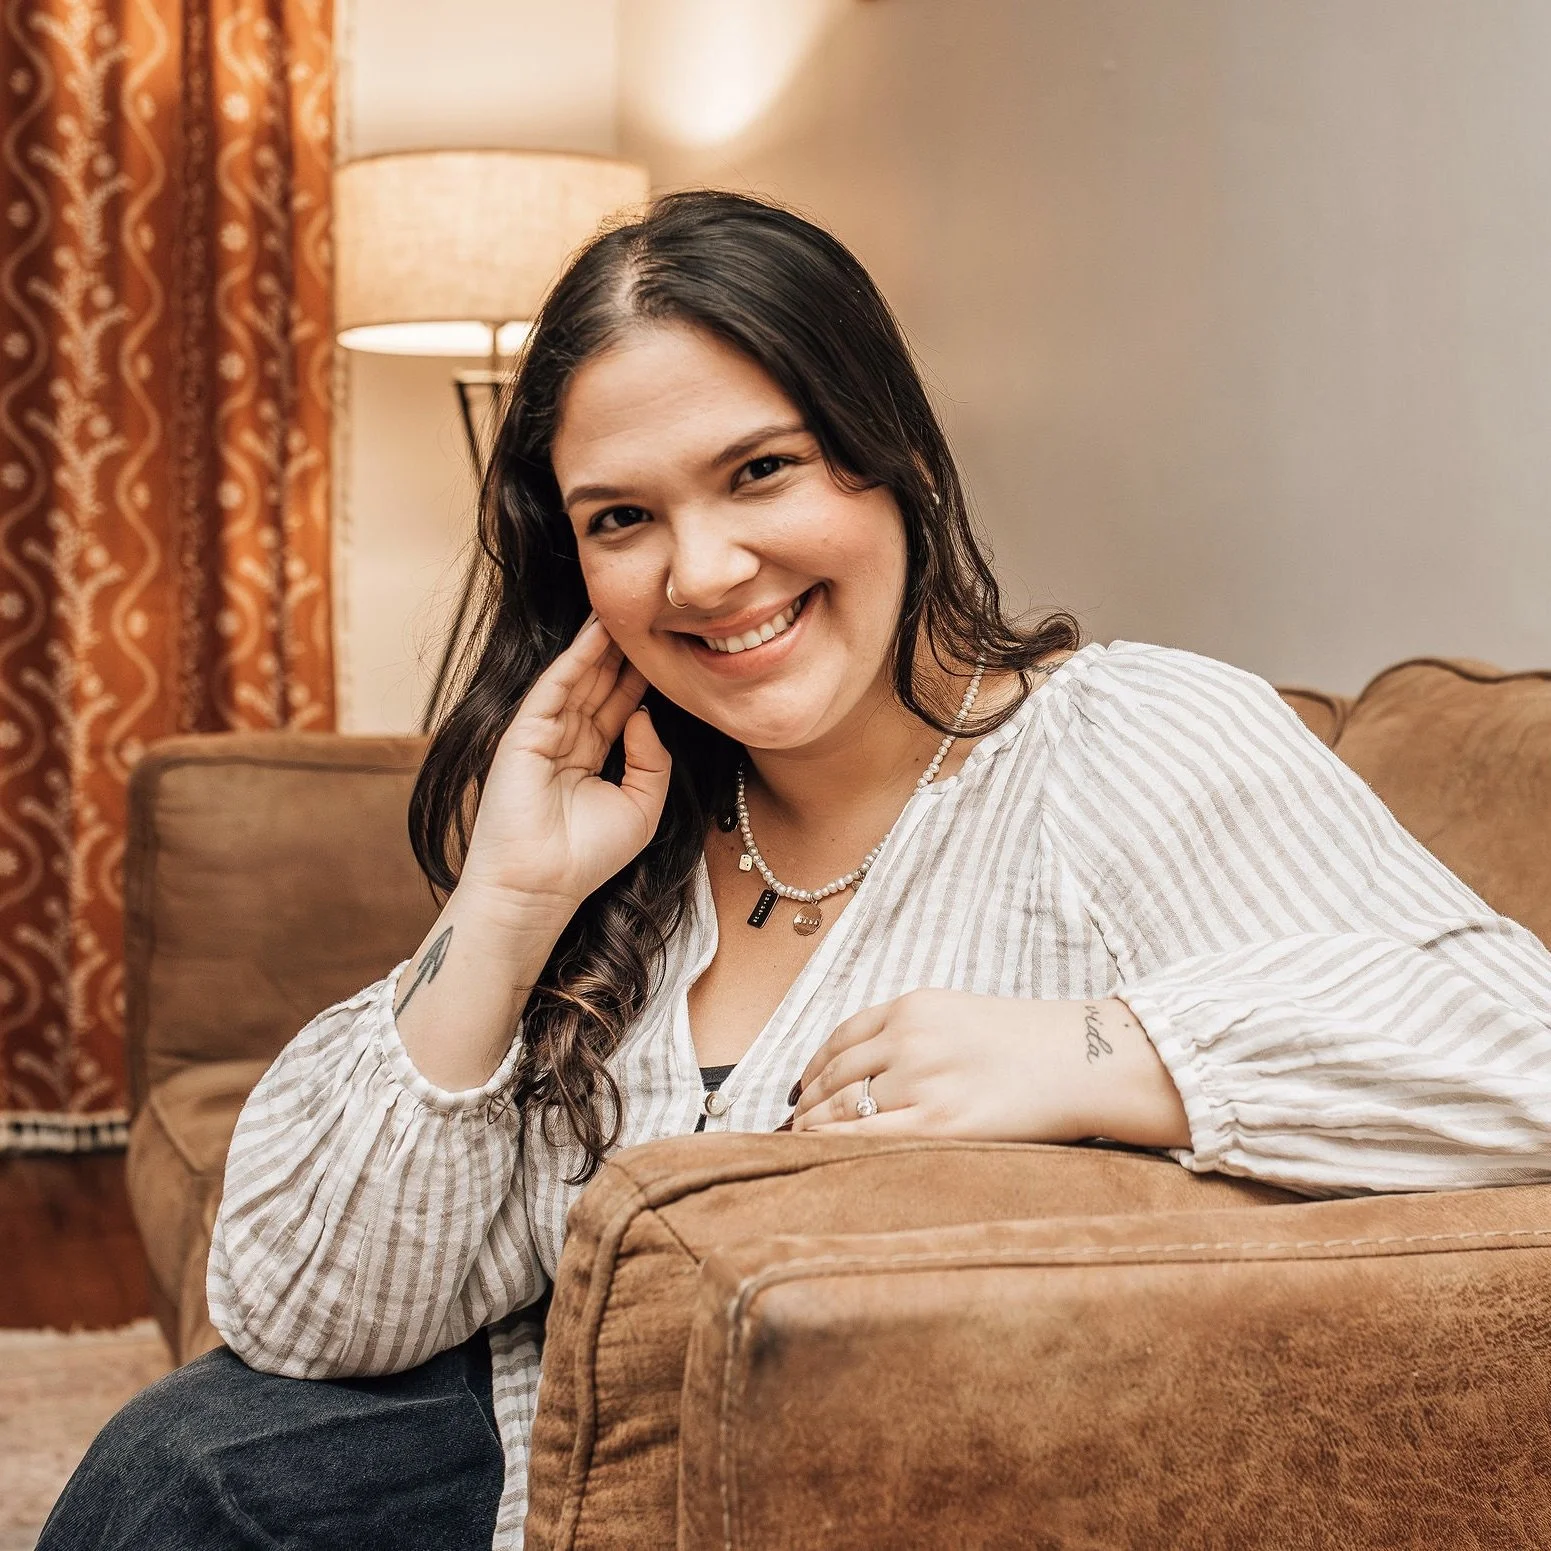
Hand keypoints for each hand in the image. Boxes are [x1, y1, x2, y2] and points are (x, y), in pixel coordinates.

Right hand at [457, 615, 672, 910]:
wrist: (541, 886)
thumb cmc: (588, 857)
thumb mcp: (642, 807)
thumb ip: (653, 760)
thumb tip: (644, 714)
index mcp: (590, 759)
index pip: (618, 705)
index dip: (640, 677)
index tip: (667, 647)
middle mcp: (565, 741)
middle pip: (599, 685)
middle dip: (623, 651)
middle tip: (649, 613)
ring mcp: (542, 735)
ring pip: (577, 679)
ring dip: (601, 644)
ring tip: (625, 608)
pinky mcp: (523, 733)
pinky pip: (554, 687)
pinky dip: (575, 658)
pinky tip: (597, 633)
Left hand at [787, 990, 1189, 1147]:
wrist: (1087, 1059)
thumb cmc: (1030, 1044)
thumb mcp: (960, 1015)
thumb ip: (913, 1033)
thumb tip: (863, 1071)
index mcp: (914, 1007)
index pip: (840, 1038)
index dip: (811, 1069)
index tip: (800, 1090)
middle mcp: (911, 1037)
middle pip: (834, 1075)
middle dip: (805, 1104)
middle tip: (789, 1126)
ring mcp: (923, 1080)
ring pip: (843, 1106)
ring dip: (811, 1126)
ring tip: (799, 1144)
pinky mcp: (940, 1123)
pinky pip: (866, 1137)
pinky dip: (833, 1145)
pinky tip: (820, 1155)